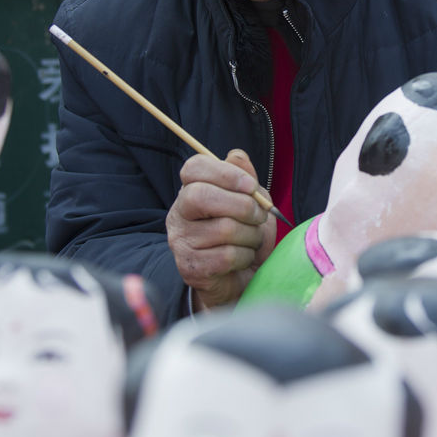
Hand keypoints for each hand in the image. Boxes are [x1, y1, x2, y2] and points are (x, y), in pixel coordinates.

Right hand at [166, 149, 276, 311]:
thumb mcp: (251, 204)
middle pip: (201, 196)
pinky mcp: (190, 268)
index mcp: (191, 190)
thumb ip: (245, 180)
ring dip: (250, 236)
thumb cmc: (244, 237)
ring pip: (223, 229)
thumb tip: (237, 156)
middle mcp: (178, 214)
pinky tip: (243, 258)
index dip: (225, 173)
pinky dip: (245, 257)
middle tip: (258, 216)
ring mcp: (180, 242)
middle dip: (242, 205)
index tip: (250, 185)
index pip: (194, 168)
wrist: (240, 280)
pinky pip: (227, 256)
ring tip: (252, 241)